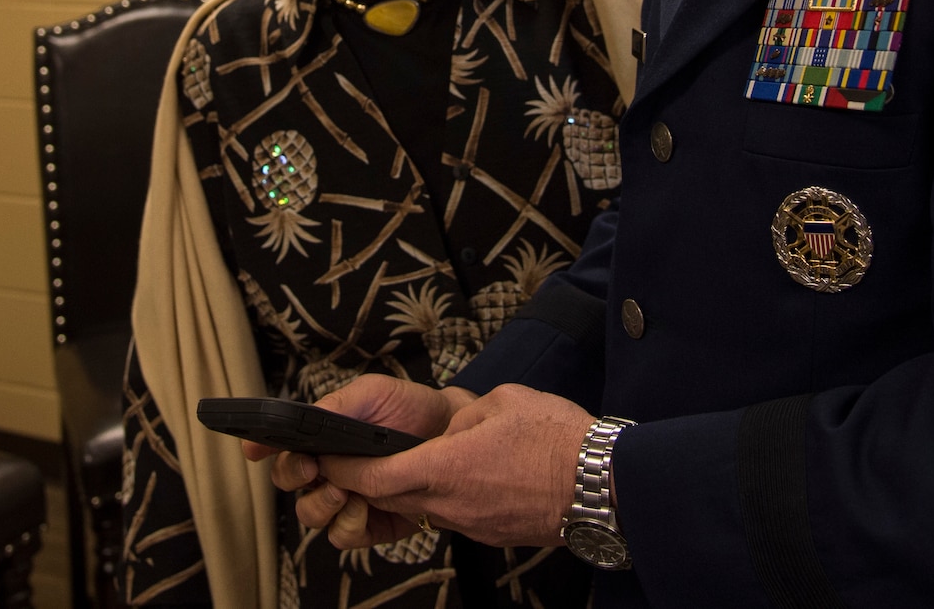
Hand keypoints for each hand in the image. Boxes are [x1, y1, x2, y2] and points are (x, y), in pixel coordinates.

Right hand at [241, 376, 467, 545]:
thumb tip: (302, 417)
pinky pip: (343, 536)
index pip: (281, 445)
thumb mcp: (372, 393)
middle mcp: (327, 469)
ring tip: (344, 488)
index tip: (254, 449)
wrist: (452, 434)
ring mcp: (347, 498)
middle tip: (314, 467)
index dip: (260, 446)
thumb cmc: (408, 409)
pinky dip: (348, 524)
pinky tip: (364, 505)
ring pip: (311, 514)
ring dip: (321, 503)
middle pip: (288, 483)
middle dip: (293, 476)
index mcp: (321, 437)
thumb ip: (334, 406)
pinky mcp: (370, 524)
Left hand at [298, 384, 592, 550]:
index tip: (330, 458)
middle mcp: (452, 504)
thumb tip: (450, 427)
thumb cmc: (557, 440)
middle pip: (392, 497)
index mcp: (446, 468)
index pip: (374, 479)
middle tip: (363, 457)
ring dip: (413, 486)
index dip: (344, 469)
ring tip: (423, 459)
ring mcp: (473, 523)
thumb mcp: (500, 402)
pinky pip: (455, 513)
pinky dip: (448, 494)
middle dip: (372, 479)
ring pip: (424, 506)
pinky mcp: (492, 531)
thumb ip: (462, 415)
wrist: (604, 485)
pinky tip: (466, 474)